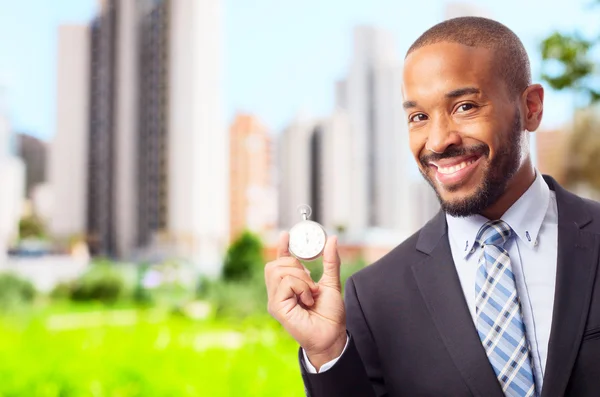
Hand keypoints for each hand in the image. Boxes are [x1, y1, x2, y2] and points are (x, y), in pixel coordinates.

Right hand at [265, 232, 346, 369]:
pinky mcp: (277, 307)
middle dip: (295, 265)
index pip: (280, 263)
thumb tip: (332, 239)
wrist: (332, 336)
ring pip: (279, 271)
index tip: (286, 235)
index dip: (282, 247)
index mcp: (289, 287)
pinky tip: (308, 300)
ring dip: (301, 278)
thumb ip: (330, 262)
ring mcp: (275, 300)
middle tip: (311, 280)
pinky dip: (301, 287)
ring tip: (311, 292)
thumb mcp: (331, 282)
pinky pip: (285, 283)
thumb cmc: (330, 315)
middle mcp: (278, 293)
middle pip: (275, 264)